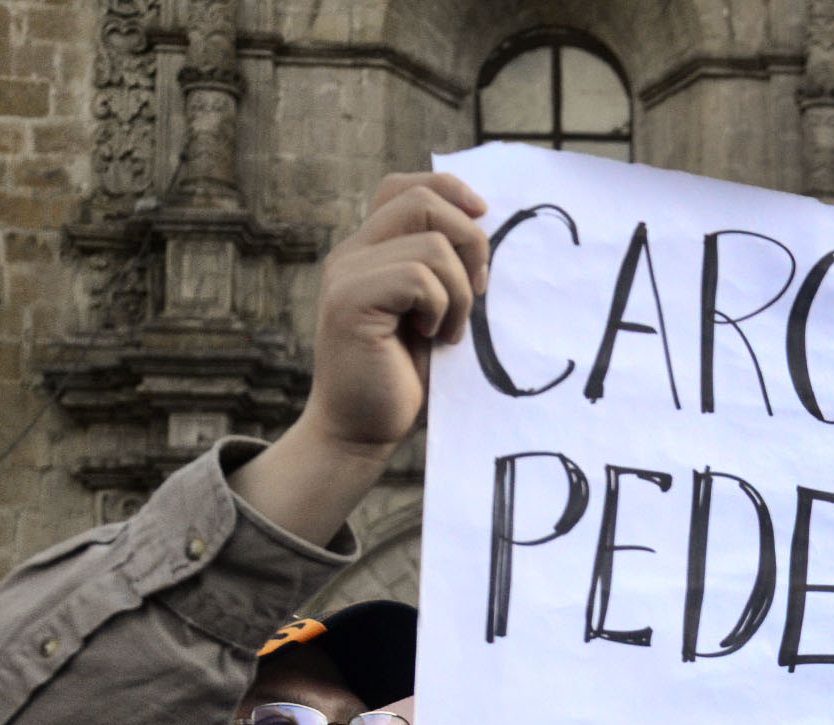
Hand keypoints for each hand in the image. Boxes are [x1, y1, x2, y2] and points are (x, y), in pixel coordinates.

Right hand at [302, 172, 488, 453]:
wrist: (361, 429)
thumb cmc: (404, 377)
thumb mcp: (433, 311)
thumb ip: (444, 268)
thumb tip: (486, 229)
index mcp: (370, 249)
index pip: (405, 187)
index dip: (450, 190)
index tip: (484, 218)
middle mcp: (351, 252)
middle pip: (422, 200)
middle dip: (470, 241)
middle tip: (477, 290)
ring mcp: (346, 274)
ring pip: (431, 243)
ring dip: (459, 290)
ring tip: (448, 329)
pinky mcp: (350, 301)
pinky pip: (418, 278)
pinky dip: (441, 307)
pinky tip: (433, 337)